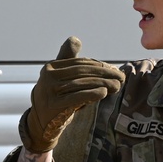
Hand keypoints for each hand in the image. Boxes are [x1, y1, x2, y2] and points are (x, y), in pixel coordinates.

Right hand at [19, 36, 124, 153]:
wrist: (41, 122)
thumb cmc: (55, 96)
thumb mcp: (60, 77)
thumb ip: (68, 59)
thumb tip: (75, 39)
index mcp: (51, 67)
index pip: (80, 63)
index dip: (99, 65)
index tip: (114, 70)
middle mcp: (48, 77)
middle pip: (82, 72)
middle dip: (104, 74)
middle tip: (121, 77)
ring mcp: (50, 91)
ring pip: (82, 84)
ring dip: (103, 83)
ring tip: (117, 86)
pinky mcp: (54, 105)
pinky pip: (77, 97)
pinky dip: (92, 93)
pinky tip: (104, 93)